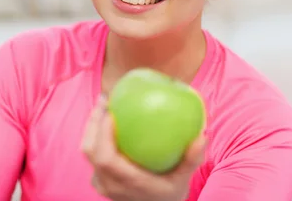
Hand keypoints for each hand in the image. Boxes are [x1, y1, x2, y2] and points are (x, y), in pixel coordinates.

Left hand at [81, 95, 206, 200]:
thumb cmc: (169, 194)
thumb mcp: (183, 180)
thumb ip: (192, 159)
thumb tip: (204, 134)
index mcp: (125, 183)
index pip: (105, 158)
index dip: (102, 134)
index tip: (111, 112)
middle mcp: (109, 184)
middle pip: (89, 150)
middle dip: (93, 122)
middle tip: (105, 98)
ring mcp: (101, 184)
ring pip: (87, 151)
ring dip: (92, 126)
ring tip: (104, 103)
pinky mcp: (100, 180)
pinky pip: (93, 154)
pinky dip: (97, 135)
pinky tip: (108, 118)